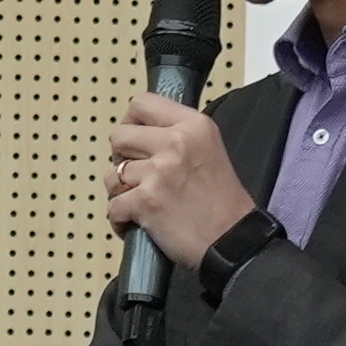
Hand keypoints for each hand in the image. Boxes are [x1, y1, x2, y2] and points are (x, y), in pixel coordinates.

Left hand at [105, 92, 259, 266]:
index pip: (142, 103)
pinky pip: (112, 206)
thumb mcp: (210, 151)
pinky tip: (137, 224)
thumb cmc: (224, 205)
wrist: (234, 243)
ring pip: (111, 174)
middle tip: (137, 175)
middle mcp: (176, 142)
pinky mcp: (146, 200)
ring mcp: (159, 171)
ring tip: (140, 204)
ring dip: (120, 192)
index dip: (130, 123)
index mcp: (194, 126)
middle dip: (121, 158)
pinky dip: (120, 220)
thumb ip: (179, 136)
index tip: (134, 141)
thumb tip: (141, 134)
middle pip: (119, 136)